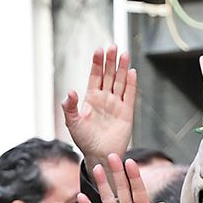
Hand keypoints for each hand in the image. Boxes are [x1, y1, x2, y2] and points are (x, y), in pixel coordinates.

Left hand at [62, 46, 136, 165]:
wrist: (100, 155)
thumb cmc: (84, 140)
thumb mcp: (72, 123)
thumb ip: (70, 107)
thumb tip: (70, 91)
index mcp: (91, 98)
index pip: (95, 76)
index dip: (97, 63)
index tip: (99, 50)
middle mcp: (105, 99)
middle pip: (109, 75)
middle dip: (111, 61)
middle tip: (113, 46)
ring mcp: (117, 105)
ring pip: (120, 82)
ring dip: (122, 68)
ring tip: (125, 54)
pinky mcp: (127, 113)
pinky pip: (130, 96)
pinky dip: (131, 84)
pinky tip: (132, 73)